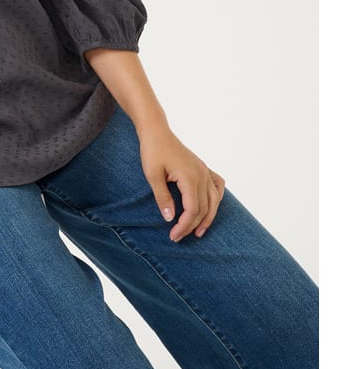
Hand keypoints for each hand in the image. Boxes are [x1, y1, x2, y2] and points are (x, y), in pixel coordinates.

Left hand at [137, 122, 225, 241]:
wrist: (156, 131)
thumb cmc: (152, 151)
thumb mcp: (152, 175)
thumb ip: (162, 197)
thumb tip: (170, 218)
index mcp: (190, 177)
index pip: (192, 210)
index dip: (184, 226)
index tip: (173, 236)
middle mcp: (201, 174)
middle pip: (203, 208)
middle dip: (191, 225)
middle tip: (178, 236)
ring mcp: (204, 170)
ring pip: (214, 200)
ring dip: (208, 217)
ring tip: (198, 231)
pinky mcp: (202, 167)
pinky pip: (217, 185)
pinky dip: (216, 198)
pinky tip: (211, 206)